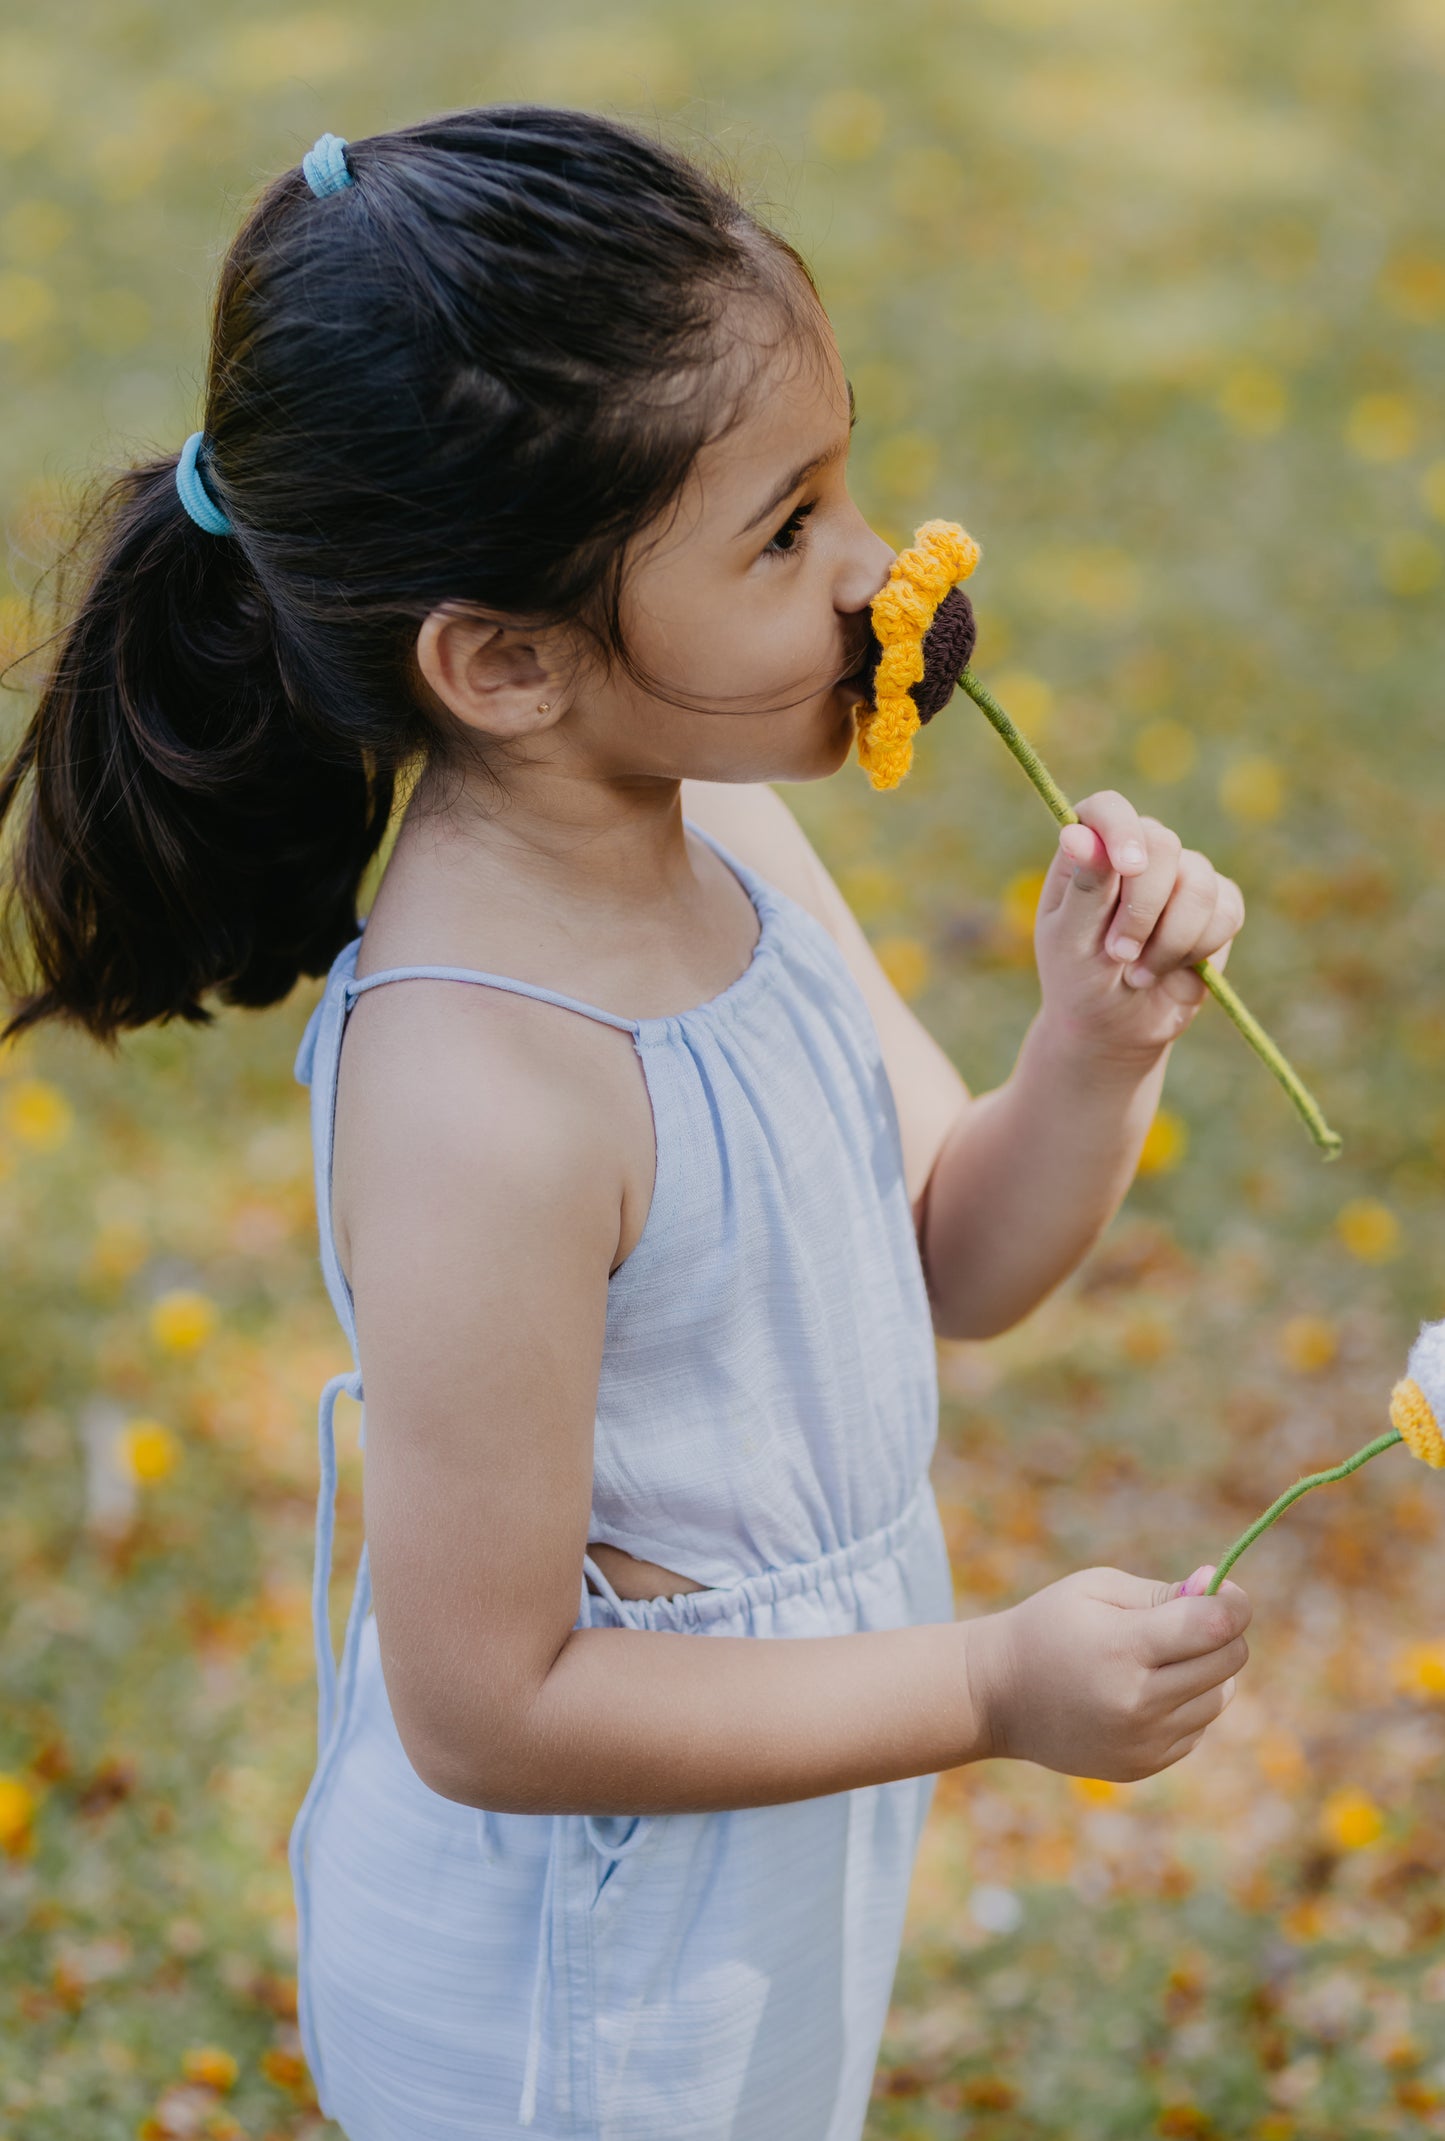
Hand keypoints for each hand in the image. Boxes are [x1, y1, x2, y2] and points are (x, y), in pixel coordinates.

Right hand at [967, 1564, 1250, 1781]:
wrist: (997, 1696)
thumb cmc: (1049, 1627)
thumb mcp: (1095, 1589)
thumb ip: (1163, 1592)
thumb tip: (1218, 1592)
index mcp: (1123, 1649)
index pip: (1215, 1626)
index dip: (1233, 1603)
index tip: (1224, 1591)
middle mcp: (1138, 1703)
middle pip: (1228, 1661)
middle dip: (1221, 1633)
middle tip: (1189, 1619)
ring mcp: (1143, 1742)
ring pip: (1219, 1697)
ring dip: (1205, 1671)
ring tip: (1158, 1657)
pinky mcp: (1144, 1766)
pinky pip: (1196, 1727)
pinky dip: (1186, 1704)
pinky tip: (1144, 1690)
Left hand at [1033, 791, 1245, 1064]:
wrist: (1114, 1028)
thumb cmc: (1078, 980)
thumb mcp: (1069, 940)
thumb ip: (1083, 887)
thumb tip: (1078, 833)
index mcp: (1090, 852)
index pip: (1108, 808)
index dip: (1121, 829)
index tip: (1128, 866)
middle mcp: (1138, 855)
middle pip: (1163, 844)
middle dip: (1143, 909)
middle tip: (1119, 954)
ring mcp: (1181, 877)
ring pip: (1198, 882)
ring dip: (1169, 939)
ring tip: (1139, 972)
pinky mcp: (1216, 907)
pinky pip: (1226, 912)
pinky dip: (1197, 949)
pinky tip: (1170, 970)